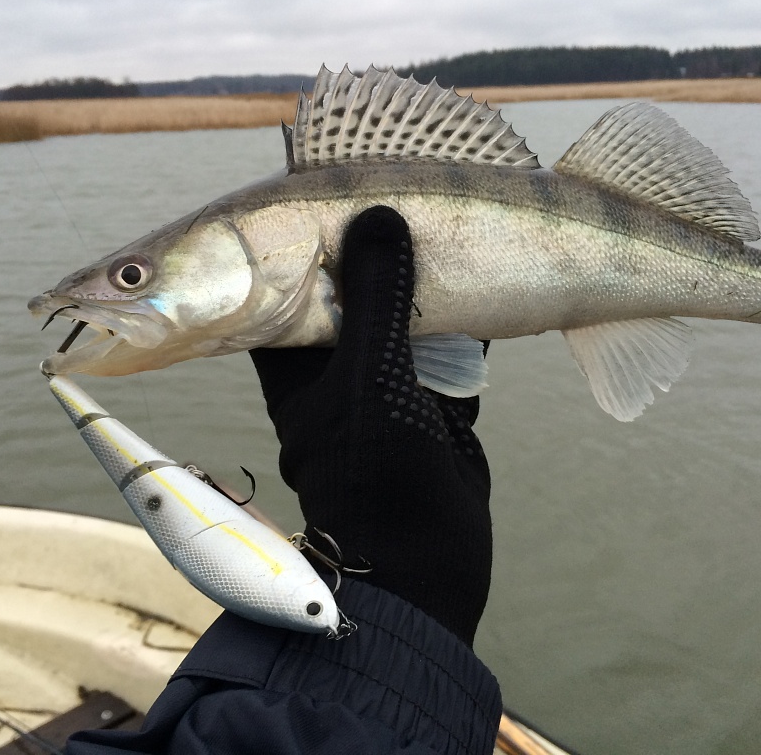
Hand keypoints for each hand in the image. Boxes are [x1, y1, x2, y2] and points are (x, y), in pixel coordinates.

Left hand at [249, 206, 491, 645]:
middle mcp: (334, 374)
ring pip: (399, 320)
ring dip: (420, 282)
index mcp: (295, 366)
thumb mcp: (373, 379)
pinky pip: (443, 352)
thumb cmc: (379, 480)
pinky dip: (461, 322)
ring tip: (440, 222)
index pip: (279, 283)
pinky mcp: (429, 410)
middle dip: (371, 251)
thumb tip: (379, 216)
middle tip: (394, 193)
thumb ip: (378, 300)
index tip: (316, 185)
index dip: (294, 236)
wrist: (425, 575)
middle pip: (347, 294)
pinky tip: (481, 284)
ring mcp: (384, 392)